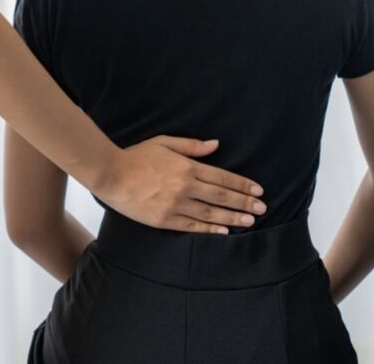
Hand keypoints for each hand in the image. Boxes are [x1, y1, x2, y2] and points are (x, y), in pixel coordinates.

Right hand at [91, 136, 266, 233]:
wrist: (111, 175)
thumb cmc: (137, 156)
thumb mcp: (165, 143)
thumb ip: (192, 146)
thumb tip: (216, 145)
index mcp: (187, 167)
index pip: (222, 177)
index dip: (242, 184)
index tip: (258, 190)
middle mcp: (185, 187)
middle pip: (221, 196)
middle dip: (244, 203)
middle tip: (262, 208)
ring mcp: (175, 205)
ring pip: (210, 213)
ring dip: (232, 218)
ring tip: (250, 221)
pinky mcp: (164, 220)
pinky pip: (192, 226)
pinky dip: (209, 229)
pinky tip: (223, 231)